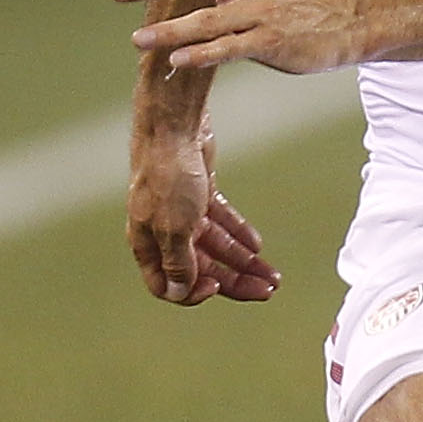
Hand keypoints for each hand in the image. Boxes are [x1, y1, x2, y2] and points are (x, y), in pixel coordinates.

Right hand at [126, 115, 279, 306]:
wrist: (174, 128)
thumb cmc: (166, 176)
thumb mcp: (172, 228)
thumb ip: (178, 263)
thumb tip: (179, 293)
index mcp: (149, 244)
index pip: (168, 285)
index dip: (192, 293)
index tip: (216, 287)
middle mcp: (164, 232)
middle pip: (202, 268)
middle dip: (235, 282)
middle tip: (267, 290)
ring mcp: (183, 212)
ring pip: (217, 247)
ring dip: (245, 262)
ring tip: (273, 276)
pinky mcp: (201, 194)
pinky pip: (223, 222)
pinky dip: (240, 234)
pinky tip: (258, 247)